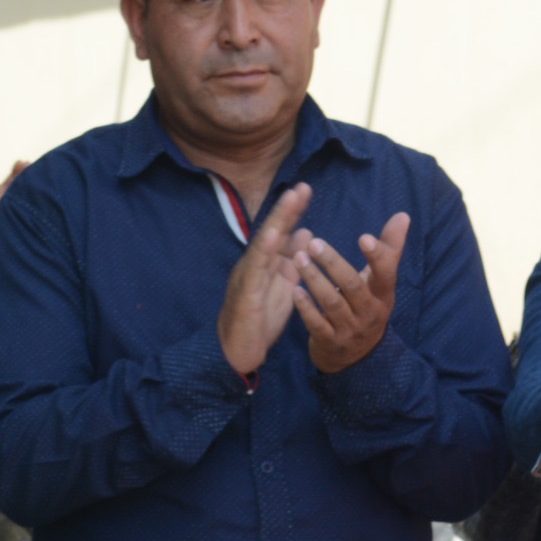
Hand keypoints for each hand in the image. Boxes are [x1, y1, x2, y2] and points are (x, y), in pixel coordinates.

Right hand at [217, 183, 312, 377]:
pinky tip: (276, 234)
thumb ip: (293, 263)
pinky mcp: (246, 292)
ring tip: (290, 199)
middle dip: (287, 209)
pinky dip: (266, 249)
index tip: (306, 191)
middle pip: (272, 232)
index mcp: (266, 265)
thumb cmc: (258, 322)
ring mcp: (248, 276)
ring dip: (277, 220)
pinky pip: (256, 268)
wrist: (234, 353)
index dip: (292, 212)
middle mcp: (255, 265)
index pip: (281, 233)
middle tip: (302, 187)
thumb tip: (306, 233)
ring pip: (263, 243)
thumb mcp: (282, 289)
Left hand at [292, 212, 410, 373]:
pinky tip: (295, 290)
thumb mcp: (380, 282)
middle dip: (332, 263)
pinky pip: (317, 324)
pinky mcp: (330, 342)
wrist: (356, 357)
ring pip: (332, 303)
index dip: (377, 256)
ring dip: (314, 279)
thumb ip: (389, 249)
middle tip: (314, 243)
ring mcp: (350, 330)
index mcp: (383, 294)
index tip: (364, 237)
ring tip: (298, 258)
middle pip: (352, 285)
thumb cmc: (366, 306)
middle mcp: (369, 313)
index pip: (385, 274)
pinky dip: (305, 307)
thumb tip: (403, 215)